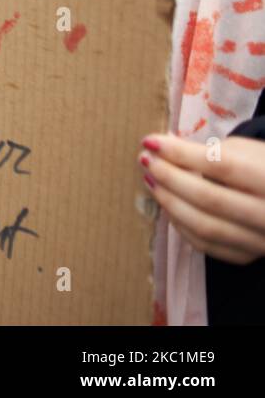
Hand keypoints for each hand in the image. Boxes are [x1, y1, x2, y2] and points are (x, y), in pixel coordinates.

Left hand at [140, 133, 264, 264]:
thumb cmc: (264, 168)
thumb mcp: (247, 151)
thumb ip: (210, 150)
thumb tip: (164, 144)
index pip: (221, 165)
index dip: (181, 153)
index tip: (150, 141)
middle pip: (209, 198)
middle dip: (169, 177)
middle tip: (145, 160)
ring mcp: (260, 240)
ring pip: (204, 226)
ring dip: (169, 201)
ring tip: (150, 179)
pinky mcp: (247, 256)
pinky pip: (205, 245)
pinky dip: (180, 224)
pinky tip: (168, 204)